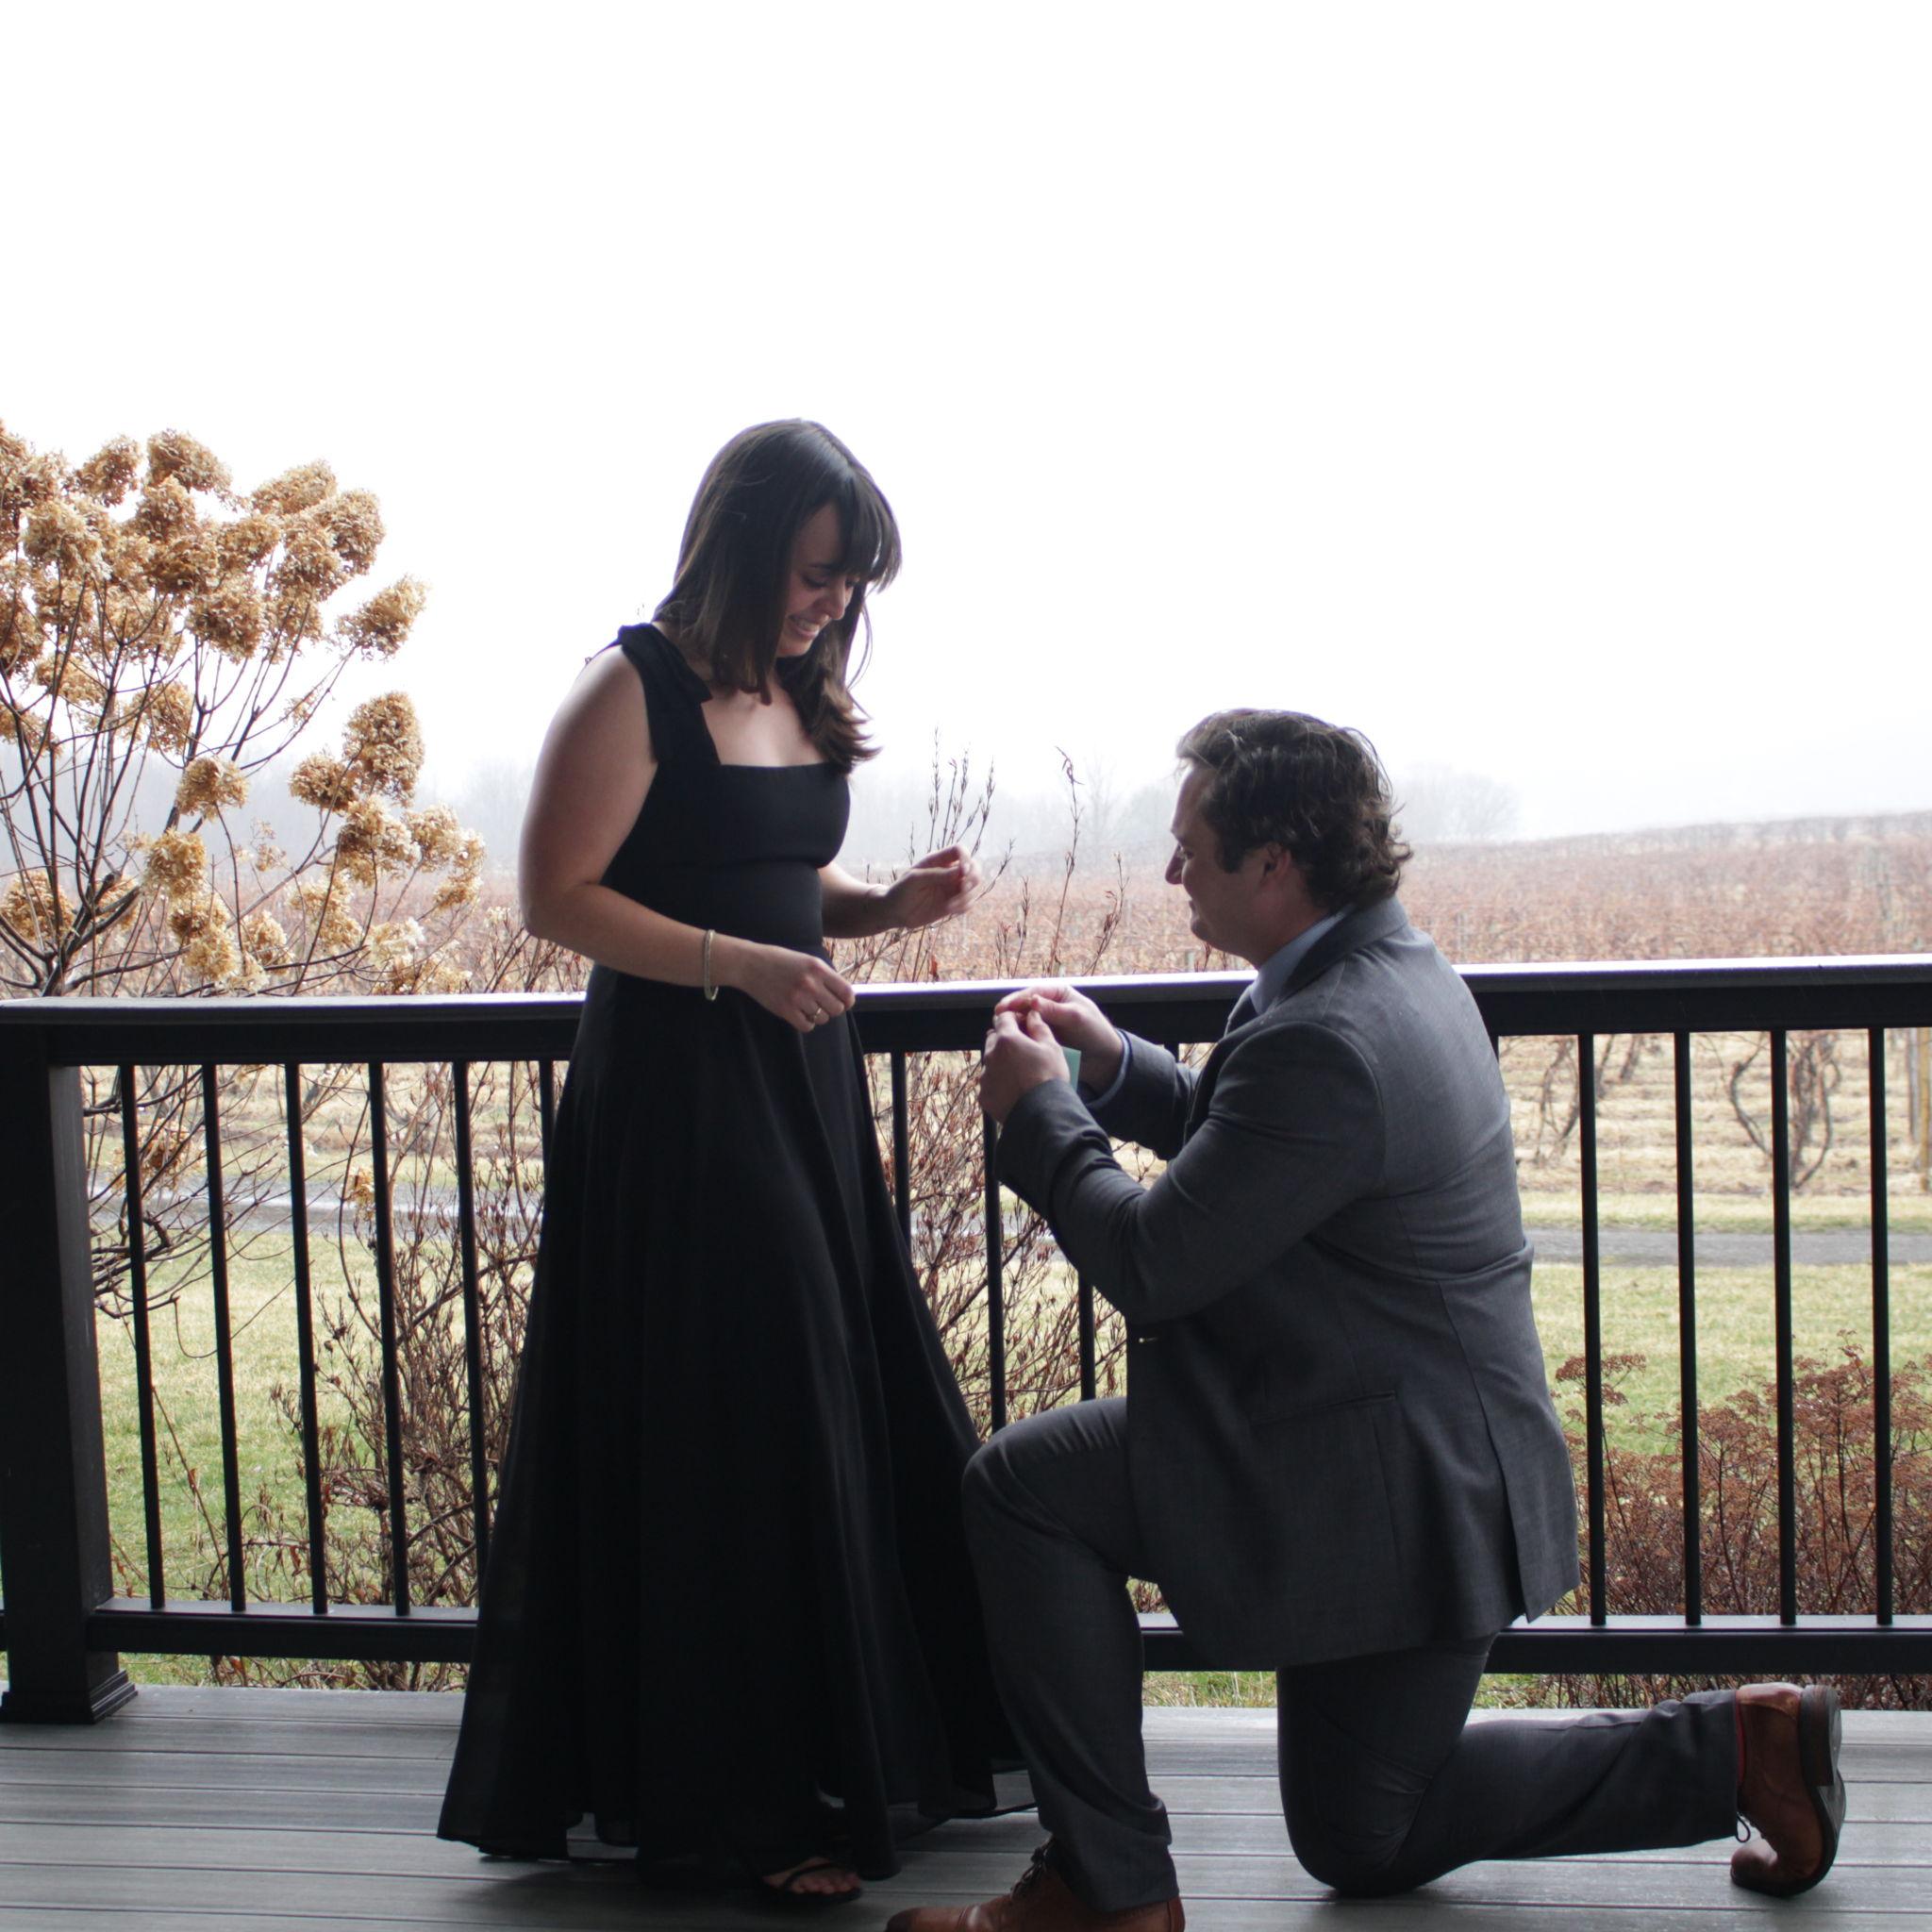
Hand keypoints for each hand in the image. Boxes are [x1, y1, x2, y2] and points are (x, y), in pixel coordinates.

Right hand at [727, 940, 854, 1033]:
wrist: (750, 964)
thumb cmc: (779, 960)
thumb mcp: (806, 960)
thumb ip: (824, 975)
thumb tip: (842, 994)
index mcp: (818, 969)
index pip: (846, 992)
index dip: (848, 1001)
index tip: (844, 1002)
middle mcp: (810, 984)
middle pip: (837, 1009)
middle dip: (832, 1009)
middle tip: (823, 1005)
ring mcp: (798, 998)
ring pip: (822, 1018)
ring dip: (818, 1015)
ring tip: (807, 1006)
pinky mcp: (785, 1010)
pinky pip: (807, 1026)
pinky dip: (807, 1023)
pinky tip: (800, 1014)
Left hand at [882, 845, 980, 931]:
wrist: (894, 912)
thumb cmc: (901, 891)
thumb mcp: (915, 879)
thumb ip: (937, 875)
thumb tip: (960, 872)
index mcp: (938, 860)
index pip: (960, 850)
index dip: (966, 858)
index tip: (962, 872)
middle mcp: (948, 872)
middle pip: (975, 867)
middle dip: (973, 877)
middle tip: (963, 889)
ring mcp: (952, 888)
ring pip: (974, 887)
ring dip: (967, 896)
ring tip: (950, 906)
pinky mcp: (953, 903)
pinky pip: (969, 903)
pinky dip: (964, 906)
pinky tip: (950, 910)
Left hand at [979, 1007, 1070, 1124]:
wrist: (1042, 1115)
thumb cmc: (1050, 1078)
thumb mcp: (1052, 1048)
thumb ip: (1039, 1027)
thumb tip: (1032, 1014)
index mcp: (1007, 1039)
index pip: (1004, 1018)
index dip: (1014, 1018)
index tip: (1023, 1024)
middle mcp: (991, 1055)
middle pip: (994, 1039)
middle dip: (1006, 1039)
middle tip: (1023, 1049)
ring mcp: (985, 1077)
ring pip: (991, 1062)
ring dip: (1001, 1062)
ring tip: (1020, 1072)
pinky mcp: (984, 1096)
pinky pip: (989, 1083)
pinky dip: (999, 1083)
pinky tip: (1013, 1088)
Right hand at [993, 981, 1123, 1091]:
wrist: (1102, 1058)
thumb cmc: (1094, 1032)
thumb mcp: (1077, 1018)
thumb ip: (1055, 1010)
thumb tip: (1033, 1000)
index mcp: (1058, 993)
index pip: (1034, 992)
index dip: (1017, 999)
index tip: (1003, 1007)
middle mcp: (1048, 1005)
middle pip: (1024, 1005)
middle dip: (1010, 1010)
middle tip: (996, 1018)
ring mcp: (1044, 1021)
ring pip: (1023, 1019)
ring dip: (1011, 1023)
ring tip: (998, 1029)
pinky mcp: (1041, 1037)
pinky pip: (1026, 1034)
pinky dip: (1017, 1035)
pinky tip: (1007, 1040)